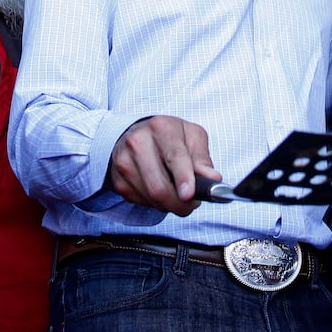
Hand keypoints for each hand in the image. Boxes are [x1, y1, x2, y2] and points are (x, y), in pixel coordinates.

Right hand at [107, 115, 221, 215]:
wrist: (138, 133)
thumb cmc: (170, 136)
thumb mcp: (192, 137)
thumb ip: (203, 159)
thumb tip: (213, 179)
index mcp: (161, 127)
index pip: (174, 156)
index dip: (183, 178)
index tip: (189, 194)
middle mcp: (138, 142)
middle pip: (159, 186)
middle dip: (179, 203)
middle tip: (191, 203)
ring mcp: (124, 162)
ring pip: (150, 198)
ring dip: (169, 204)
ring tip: (176, 193)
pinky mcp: (118, 180)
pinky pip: (141, 202)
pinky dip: (155, 203)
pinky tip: (160, 189)